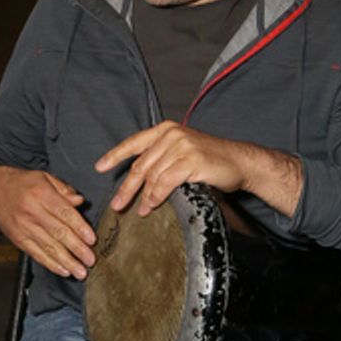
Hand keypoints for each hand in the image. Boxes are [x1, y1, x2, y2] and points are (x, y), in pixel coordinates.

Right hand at [0, 166, 95, 278]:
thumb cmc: (24, 184)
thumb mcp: (45, 178)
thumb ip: (64, 190)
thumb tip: (80, 201)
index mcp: (42, 194)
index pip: (65, 213)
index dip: (80, 227)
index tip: (92, 240)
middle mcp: (32, 212)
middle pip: (59, 232)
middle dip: (77, 248)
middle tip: (90, 260)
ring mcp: (24, 227)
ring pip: (49, 247)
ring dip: (67, 261)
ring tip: (80, 272)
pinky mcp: (18, 239)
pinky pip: (36, 254)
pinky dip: (51, 264)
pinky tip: (63, 270)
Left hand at [95, 122, 300, 219]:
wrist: (241, 161)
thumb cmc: (212, 159)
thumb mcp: (183, 152)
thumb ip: (162, 158)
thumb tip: (140, 180)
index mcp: (165, 130)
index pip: (134, 143)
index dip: (115, 155)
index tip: (99, 167)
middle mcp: (171, 134)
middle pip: (141, 165)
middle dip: (127, 187)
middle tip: (117, 204)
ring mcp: (181, 146)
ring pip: (152, 176)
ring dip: (143, 196)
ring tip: (139, 210)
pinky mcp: (191, 160)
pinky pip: (165, 182)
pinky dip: (157, 196)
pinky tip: (152, 206)